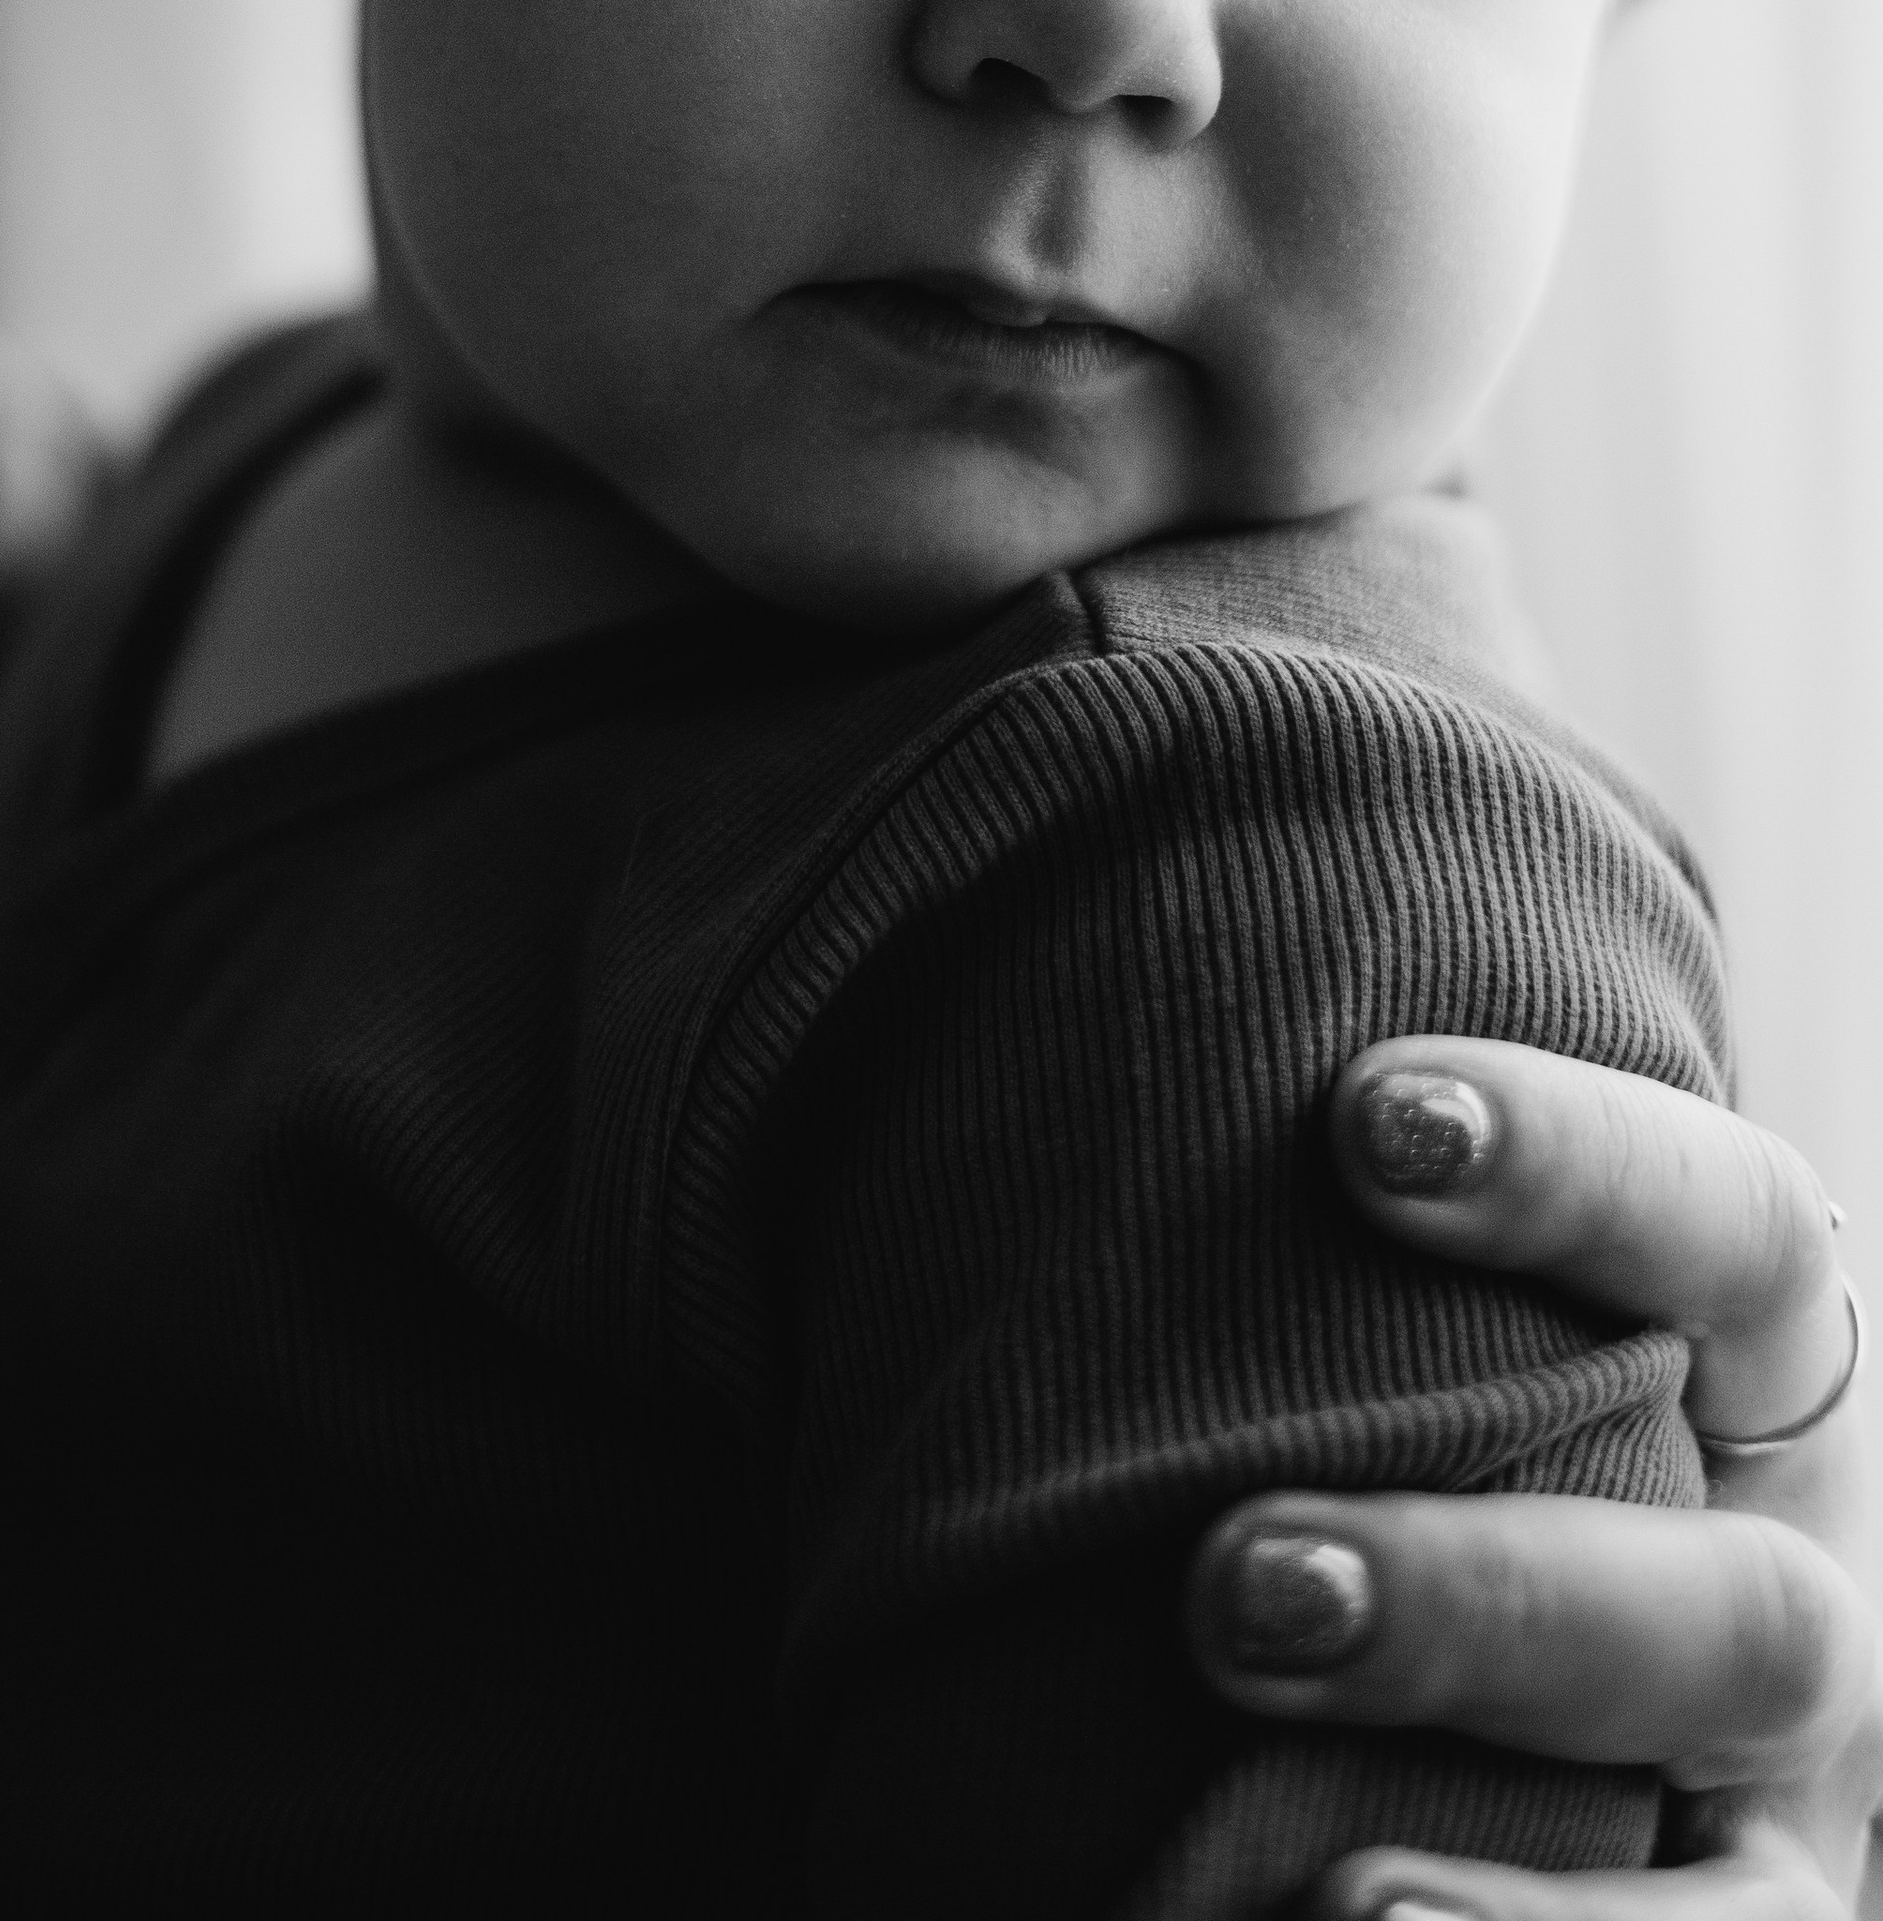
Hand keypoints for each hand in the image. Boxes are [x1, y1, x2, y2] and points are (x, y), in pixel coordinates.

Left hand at [1185, 1041, 1882, 1915]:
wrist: (1504, 1631)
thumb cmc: (1418, 1380)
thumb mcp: (1429, 1302)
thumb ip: (1336, 1246)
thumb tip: (1078, 1046)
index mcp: (1753, 1373)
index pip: (1728, 1231)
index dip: (1578, 1167)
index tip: (1361, 1116)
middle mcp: (1801, 1589)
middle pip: (1731, 1609)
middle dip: (1492, 1605)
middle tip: (1236, 1585)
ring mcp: (1789, 1812)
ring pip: (1752, 1897)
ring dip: (1548, 1917)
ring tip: (1342, 1904)